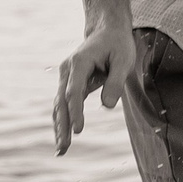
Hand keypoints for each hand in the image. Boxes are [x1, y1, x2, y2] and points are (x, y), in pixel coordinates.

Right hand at [53, 17, 140, 154]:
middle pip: (61, 102)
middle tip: (64, 148)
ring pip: (59, 105)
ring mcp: (65, 77)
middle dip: (62, 126)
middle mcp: (67, 70)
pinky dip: (62, 120)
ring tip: (61, 150)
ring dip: (59, 127)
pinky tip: (63, 137)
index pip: (74, 92)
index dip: (75, 112)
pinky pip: (63, 104)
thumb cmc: (118, 45)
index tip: (78, 130)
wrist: (107, 31)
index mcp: (79, 62)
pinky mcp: (69, 83)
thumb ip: (116, 82)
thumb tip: (107, 106)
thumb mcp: (124, 60)